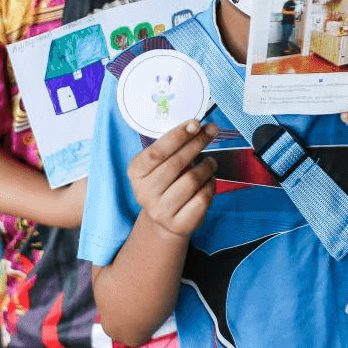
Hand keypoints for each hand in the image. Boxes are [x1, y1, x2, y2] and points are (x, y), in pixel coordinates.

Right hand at [127, 119, 217, 239]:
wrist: (164, 221)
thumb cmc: (166, 183)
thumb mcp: (161, 164)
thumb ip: (175, 147)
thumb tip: (202, 127)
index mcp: (136, 173)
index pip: (156, 152)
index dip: (177, 136)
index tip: (195, 124)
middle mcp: (144, 193)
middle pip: (175, 164)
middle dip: (196, 144)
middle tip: (211, 132)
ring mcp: (160, 211)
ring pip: (191, 180)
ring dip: (207, 166)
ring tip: (211, 161)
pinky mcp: (179, 224)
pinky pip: (202, 198)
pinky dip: (210, 184)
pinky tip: (210, 180)